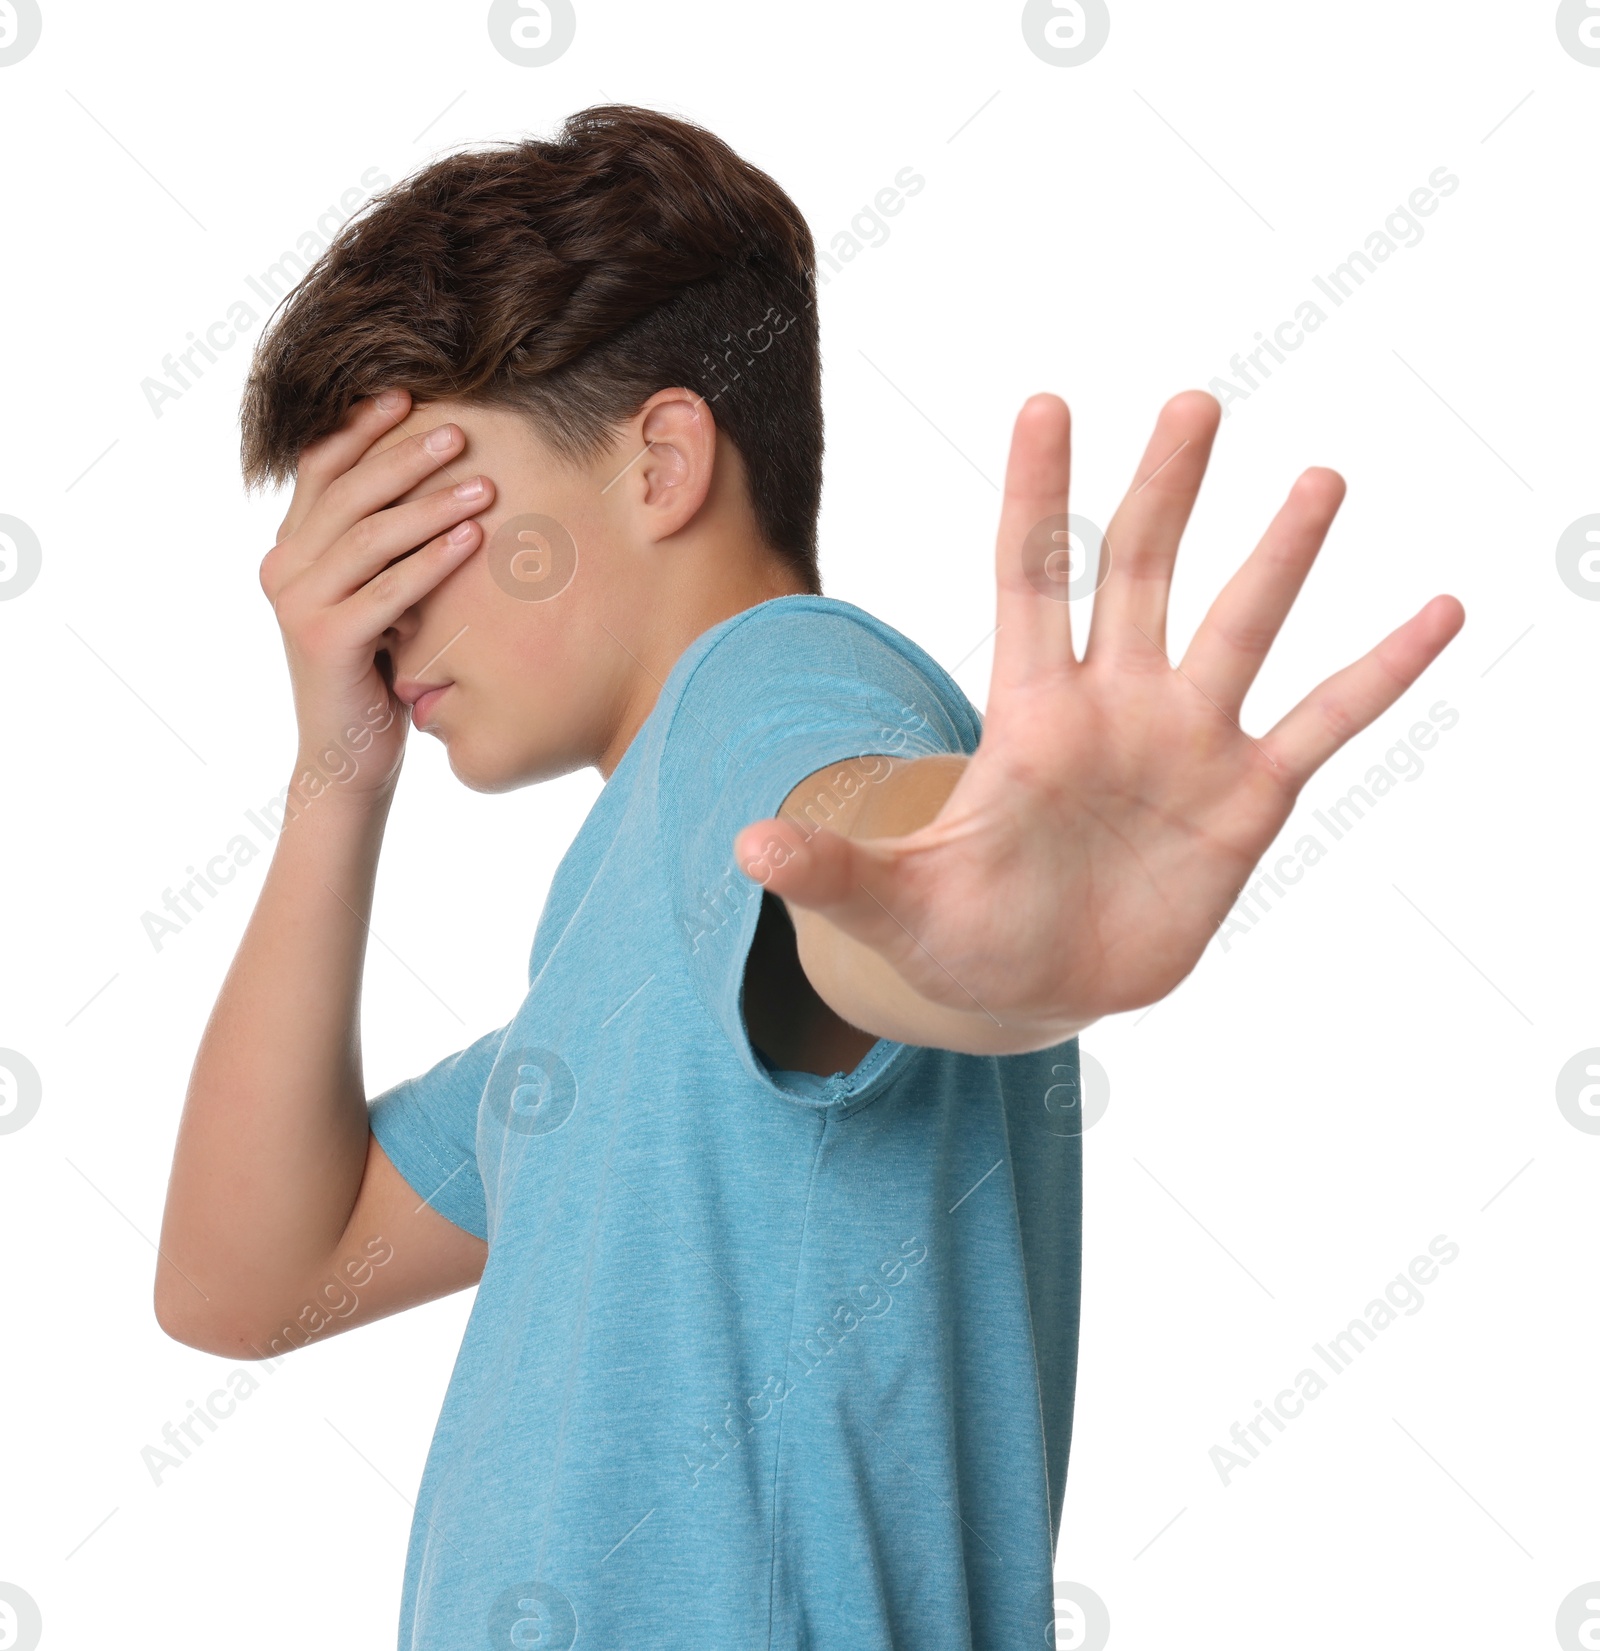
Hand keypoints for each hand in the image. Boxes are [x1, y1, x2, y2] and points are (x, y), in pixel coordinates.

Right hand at [257, 390, 495, 800]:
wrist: (347, 757)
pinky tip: (472, 538)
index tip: (410, 394)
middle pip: (348, 493)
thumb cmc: (375, 673)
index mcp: (290, 548)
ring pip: (369, 536)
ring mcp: (298, 603)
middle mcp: (283, 568)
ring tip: (485, 484)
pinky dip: (432, 560)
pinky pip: (388, 589)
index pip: (322, 469)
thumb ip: (380, 548)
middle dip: (406, 457)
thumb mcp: (374, 599)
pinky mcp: (325, 640)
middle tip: (461, 431)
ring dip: (430, 505)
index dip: (362, 429)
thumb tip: (439, 477)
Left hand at [736, 391, 1464, 1048]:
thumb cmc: (956, 933)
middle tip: (1194, 404)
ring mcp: (1185, 745)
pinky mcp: (1245, 800)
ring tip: (1318, 479)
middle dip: (1165, 492)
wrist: (1031, 984)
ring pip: (1239, 628)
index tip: (1047, 403)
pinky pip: (1323, 723)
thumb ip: (834, 867)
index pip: (1030, 577)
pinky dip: (1377, 673)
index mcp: (1027, 712)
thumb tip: (748, 843)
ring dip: (1278, 558)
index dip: (1038, 496)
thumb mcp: (893, 903)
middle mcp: (1114, 704)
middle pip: (1140, 574)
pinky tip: (1436, 611)